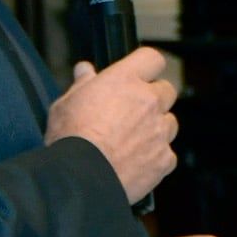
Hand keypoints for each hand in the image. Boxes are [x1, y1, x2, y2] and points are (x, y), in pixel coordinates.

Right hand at [46, 47, 177, 201]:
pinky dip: (155, 157)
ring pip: (170, 122)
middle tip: (133, 111)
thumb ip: (82, 85)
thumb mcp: (66, 104)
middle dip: (154, 98)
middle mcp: (148, 102)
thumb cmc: (69, 138)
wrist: (80, 177)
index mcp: (125, 81)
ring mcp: (160, 131)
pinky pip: (167, 153)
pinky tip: (136, 162)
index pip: (152, 59)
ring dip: (157, 128)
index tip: (139, 75)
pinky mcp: (164, 158)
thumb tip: (85, 69)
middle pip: (167, 90)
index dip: (147, 66)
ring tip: (131, 140)